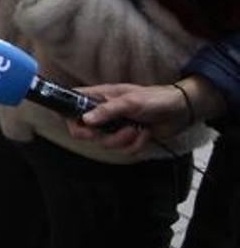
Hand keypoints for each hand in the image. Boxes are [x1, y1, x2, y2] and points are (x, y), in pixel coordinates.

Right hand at [64, 82, 200, 153]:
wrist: (180, 111)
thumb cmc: (155, 99)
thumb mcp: (130, 101)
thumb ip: (106, 110)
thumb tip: (85, 119)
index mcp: (99, 98)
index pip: (72, 104)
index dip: (66, 114)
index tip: (74, 123)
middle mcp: (103, 113)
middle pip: (84, 131)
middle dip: (97, 135)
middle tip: (107, 132)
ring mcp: (115, 127)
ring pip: (105, 143)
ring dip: (123, 140)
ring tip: (136, 130)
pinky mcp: (127, 138)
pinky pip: (123, 150)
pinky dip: (136, 145)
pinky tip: (144, 133)